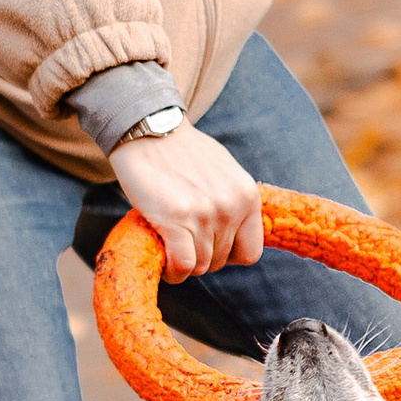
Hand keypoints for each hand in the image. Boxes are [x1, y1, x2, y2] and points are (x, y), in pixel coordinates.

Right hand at [110, 124, 263, 279]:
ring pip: (201, 266)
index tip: (210, 246)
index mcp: (247, 196)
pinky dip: (173, 271)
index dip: (228, 256)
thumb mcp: (224, 171)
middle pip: (221, 261)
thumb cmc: (181, 151)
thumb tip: (231, 230)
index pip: (251, 253)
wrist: (149, 129)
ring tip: (169, 247)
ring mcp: (206, 214)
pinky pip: (183, 265)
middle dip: (201, 257)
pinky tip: (164, 262)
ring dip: (183, 264)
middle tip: (181, 241)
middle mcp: (231, 206)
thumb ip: (233, 199)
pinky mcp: (177, 219)